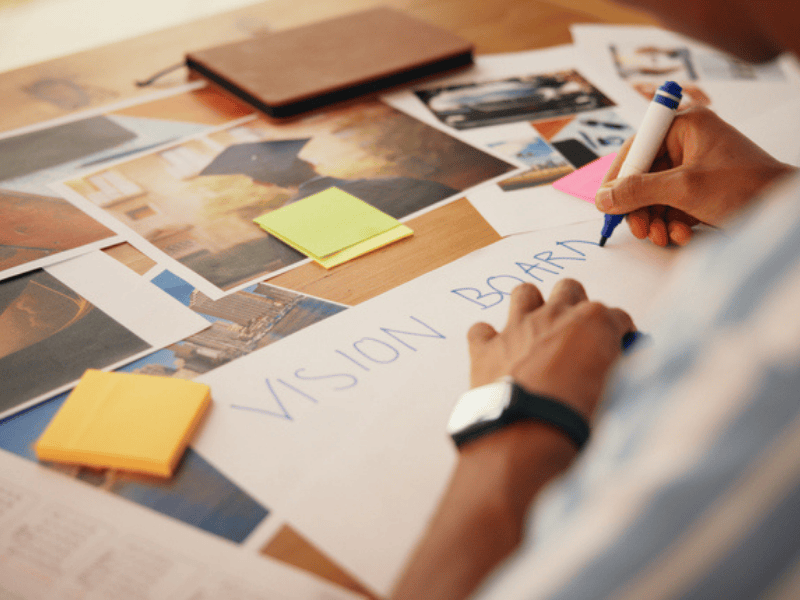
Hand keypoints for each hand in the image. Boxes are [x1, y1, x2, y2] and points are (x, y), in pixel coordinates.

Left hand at [467, 280, 633, 418]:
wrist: (528, 431)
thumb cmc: (578, 415)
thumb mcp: (613, 390)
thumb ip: (613, 368)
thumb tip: (613, 366)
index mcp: (592, 323)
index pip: (616, 317)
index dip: (619, 334)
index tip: (618, 350)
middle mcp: (554, 315)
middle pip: (569, 289)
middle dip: (575, 305)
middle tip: (575, 332)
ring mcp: (517, 327)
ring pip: (524, 293)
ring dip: (531, 307)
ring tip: (535, 330)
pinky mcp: (486, 347)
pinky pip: (481, 330)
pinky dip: (487, 340)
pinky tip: (495, 354)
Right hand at [595, 107, 795, 245]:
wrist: (785, 213)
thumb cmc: (746, 188)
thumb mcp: (684, 189)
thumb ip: (638, 191)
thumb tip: (602, 198)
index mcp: (685, 125)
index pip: (636, 148)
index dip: (618, 177)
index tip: (605, 202)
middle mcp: (688, 142)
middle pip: (643, 175)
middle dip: (639, 207)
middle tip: (638, 229)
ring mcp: (695, 166)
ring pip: (655, 195)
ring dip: (654, 220)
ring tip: (661, 237)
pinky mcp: (701, 189)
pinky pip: (671, 205)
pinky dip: (671, 223)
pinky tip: (681, 235)